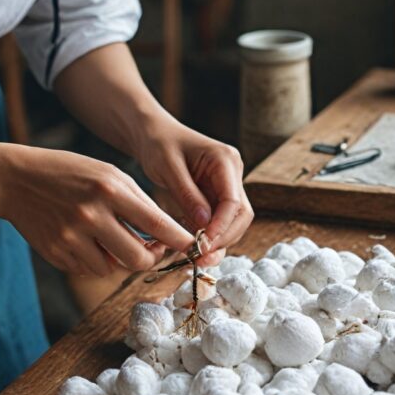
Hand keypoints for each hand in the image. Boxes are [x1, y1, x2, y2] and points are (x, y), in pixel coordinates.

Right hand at [0, 147, 194, 275]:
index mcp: (110, 190)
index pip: (157, 224)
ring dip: (121, 259)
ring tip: (114, 238)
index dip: (180, 240)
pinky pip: (90, 270)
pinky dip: (97, 260)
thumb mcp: (108, 173)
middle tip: (154, 249)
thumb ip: (138, 203)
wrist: (15, 180)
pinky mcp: (57, 254)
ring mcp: (72, 238)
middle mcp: (92, 216)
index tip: (192, 245)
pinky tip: (88, 240)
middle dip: (152, 257)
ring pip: (114, 269)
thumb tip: (166, 236)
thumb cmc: (70, 173)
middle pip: (139, 258)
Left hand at [137, 122, 253, 265]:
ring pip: (233, 222)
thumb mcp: (168, 167)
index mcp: (225, 160)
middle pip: (240, 215)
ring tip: (197, 260)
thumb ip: (187, 195)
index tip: (203, 244)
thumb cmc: (159, 144)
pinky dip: (209, 237)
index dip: (222, 226)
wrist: (154, 134)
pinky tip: (195, 250)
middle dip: (224, 239)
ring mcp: (227, 186)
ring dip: (218, 243)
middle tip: (200, 257)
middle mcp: (232, 173)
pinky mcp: (216, 197)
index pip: (233, 201)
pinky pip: (219, 222)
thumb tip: (205, 223)